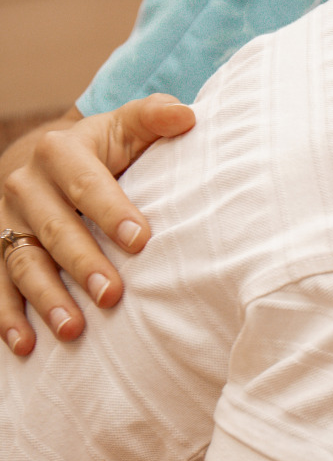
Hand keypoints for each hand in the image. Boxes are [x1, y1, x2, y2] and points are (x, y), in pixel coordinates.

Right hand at [1, 95, 194, 353]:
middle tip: (113, 295)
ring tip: (72, 329)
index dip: (113, 211)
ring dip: (46, 298)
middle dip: (82, 263)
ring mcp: (9, 222)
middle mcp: (26, 186)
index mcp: (61, 151)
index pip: (88, 183)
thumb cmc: (106, 148)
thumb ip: (154, 117)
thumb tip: (186, 116)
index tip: (141, 240)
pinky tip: (24, 344)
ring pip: (23, 262)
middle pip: (55, 229)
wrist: (50, 159)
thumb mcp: (127, 126)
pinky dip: (7, 317)